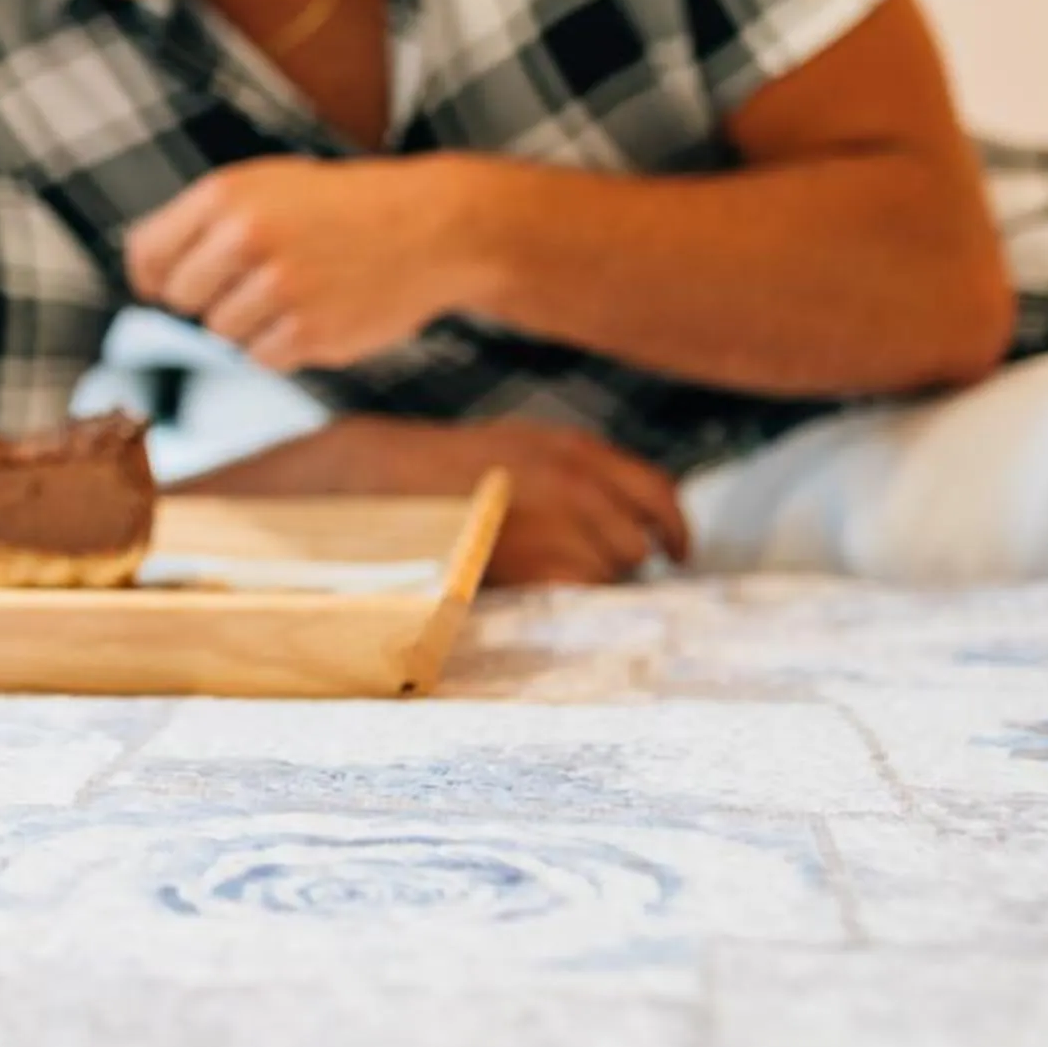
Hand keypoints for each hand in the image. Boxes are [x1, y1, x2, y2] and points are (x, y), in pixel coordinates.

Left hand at [123, 155, 487, 370]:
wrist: (429, 227)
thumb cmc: (338, 208)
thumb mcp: (267, 185)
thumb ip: (202, 222)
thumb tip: (144, 278)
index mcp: (226, 195)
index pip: (147, 254)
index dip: (153, 278)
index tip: (166, 287)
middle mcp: (246, 237)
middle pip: (182, 300)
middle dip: (211, 297)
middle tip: (260, 279)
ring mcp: (279, 287)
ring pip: (221, 333)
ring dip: (252, 323)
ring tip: (298, 291)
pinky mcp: (308, 332)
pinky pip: (261, 359)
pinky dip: (283, 346)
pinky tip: (318, 313)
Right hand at [243, 414, 690, 586]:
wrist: (370, 482)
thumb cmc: (435, 473)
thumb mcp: (513, 448)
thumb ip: (570, 472)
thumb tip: (623, 516)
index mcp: (572, 448)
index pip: (656, 492)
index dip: (673, 528)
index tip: (677, 551)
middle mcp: (575, 481)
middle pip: (634, 543)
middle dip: (617, 561)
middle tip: (577, 568)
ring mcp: (554, 521)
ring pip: (607, 572)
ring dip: (588, 581)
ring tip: (540, 576)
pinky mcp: (530, 560)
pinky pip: (578, 592)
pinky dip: (567, 598)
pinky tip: (536, 591)